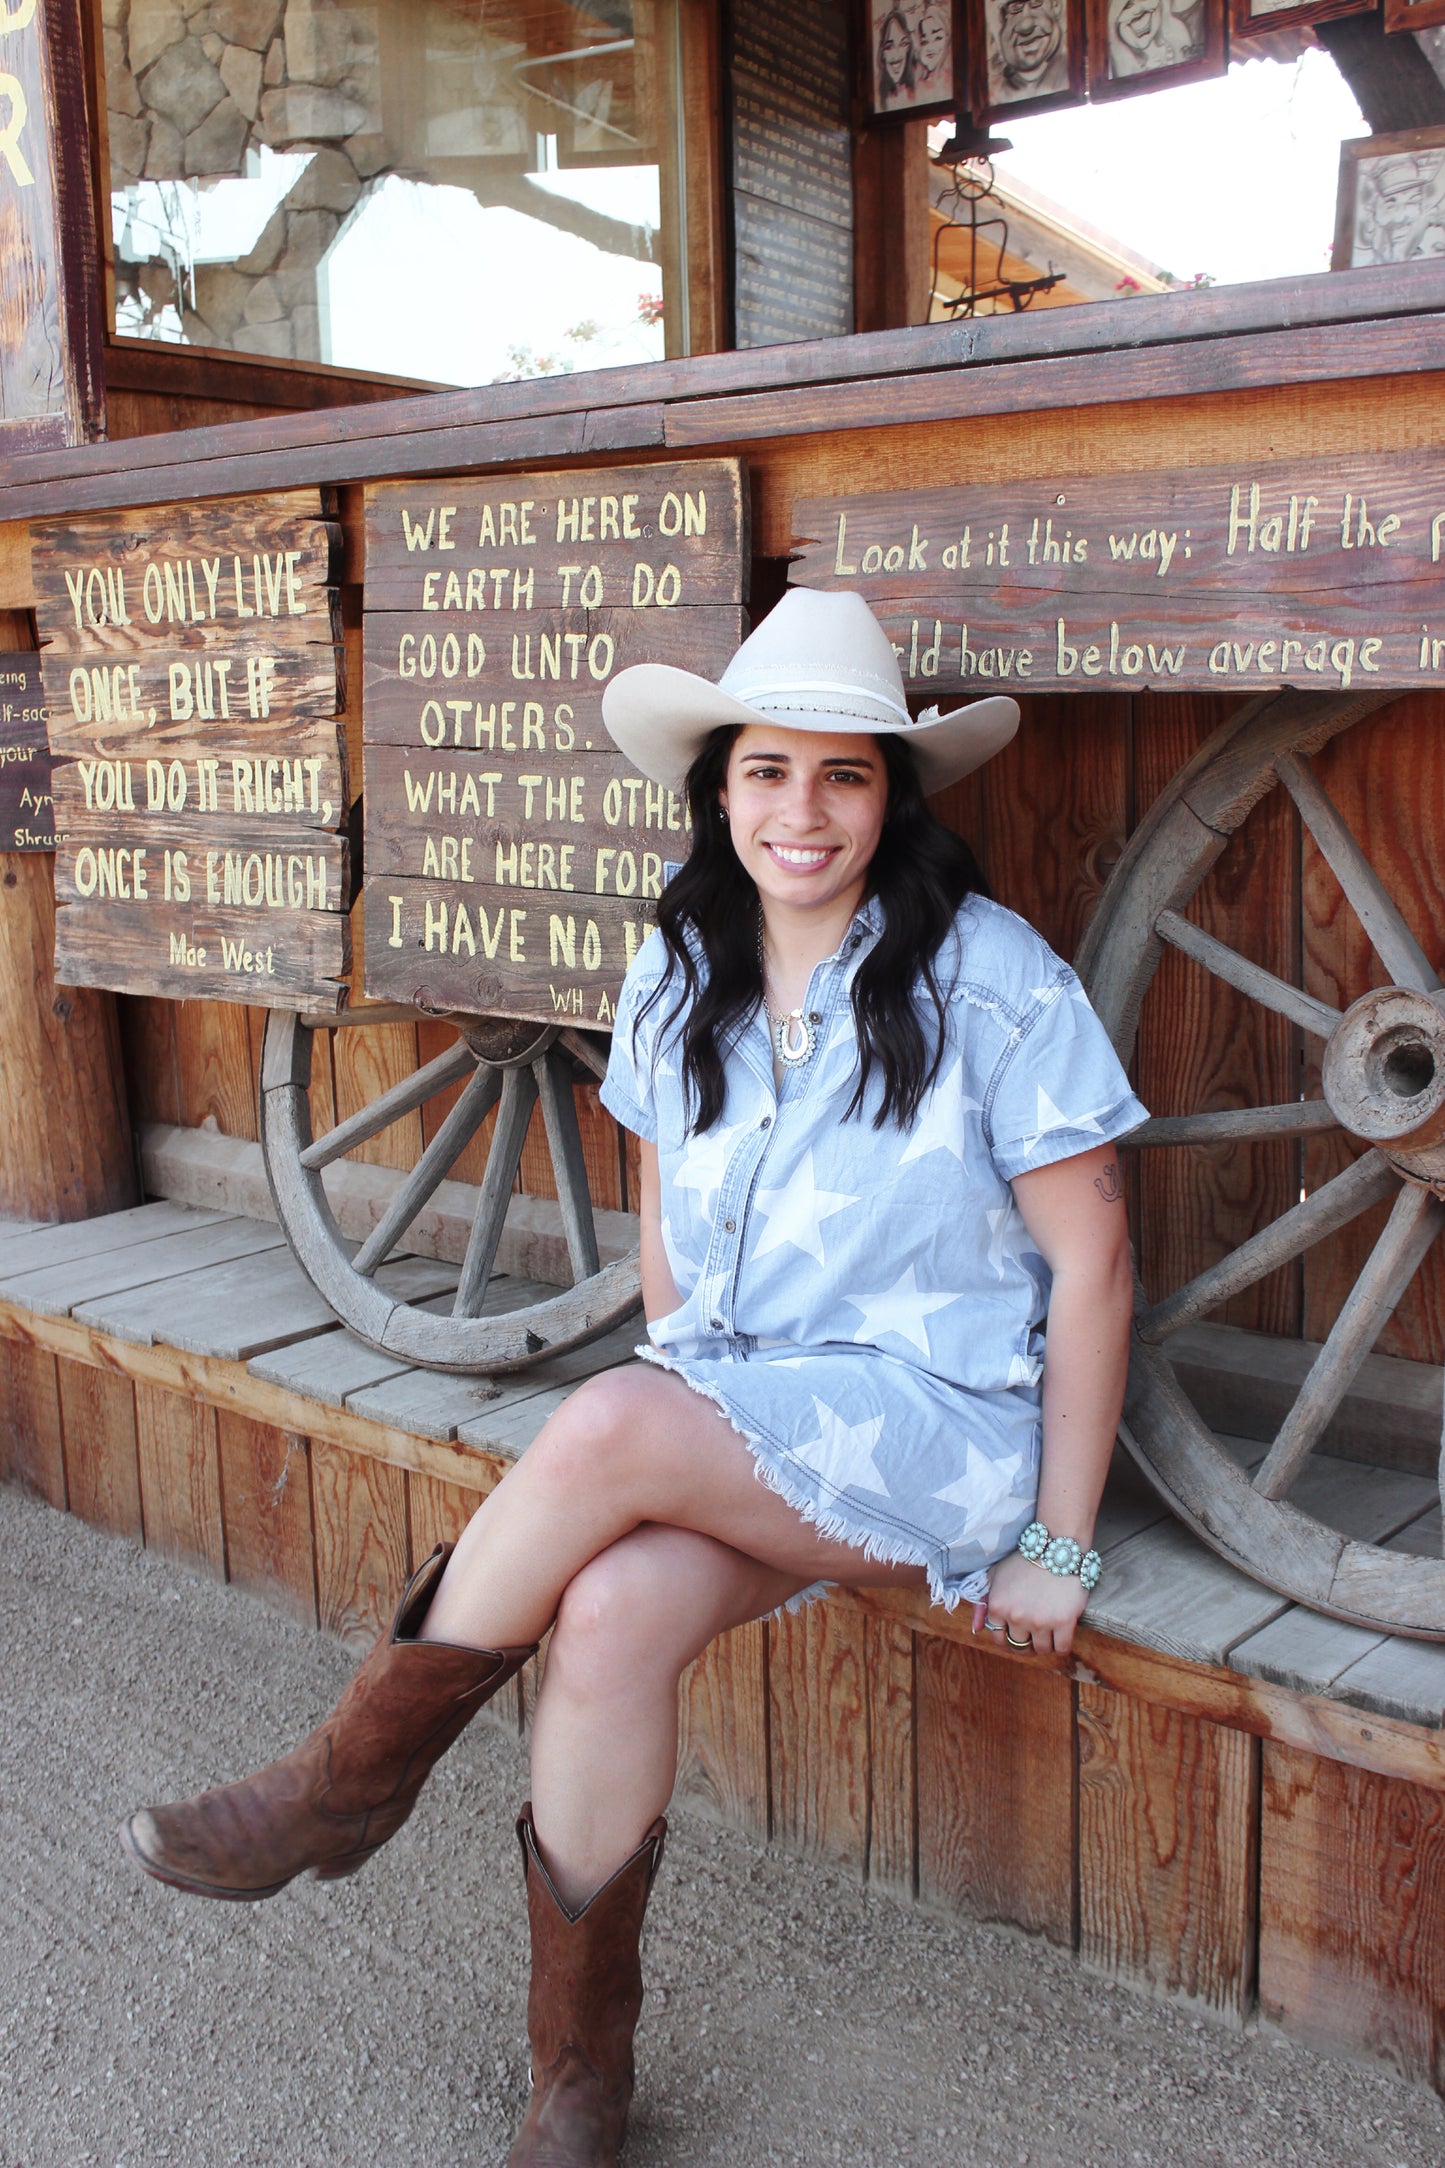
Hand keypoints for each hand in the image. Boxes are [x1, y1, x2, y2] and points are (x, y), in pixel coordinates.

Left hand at [971, 1548, 1088, 1656]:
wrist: (1055, 1548)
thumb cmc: (1024, 1560)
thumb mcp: (996, 1575)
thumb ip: (982, 1603)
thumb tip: (976, 1629)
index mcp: (998, 1607)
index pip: (999, 1638)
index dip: (1008, 1637)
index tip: (1018, 1633)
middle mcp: (1016, 1617)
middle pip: (1019, 1646)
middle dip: (1026, 1643)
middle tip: (1034, 1634)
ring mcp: (1040, 1621)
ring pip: (1041, 1650)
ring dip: (1044, 1644)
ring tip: (1048, 1632)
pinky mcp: (1063, 1622)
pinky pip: (1062, 1648)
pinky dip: (1061, 1646)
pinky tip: (1061, 1635)